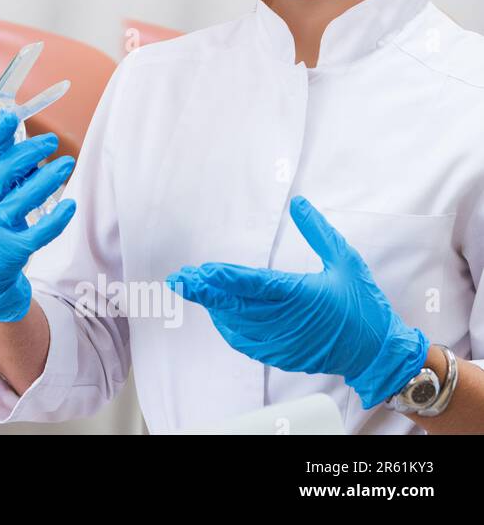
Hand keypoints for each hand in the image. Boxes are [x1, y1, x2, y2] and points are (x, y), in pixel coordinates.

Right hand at [0, 109, 76, 321]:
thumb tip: (18, 134)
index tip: (11, 116)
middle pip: (8, 170)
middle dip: (33, 151)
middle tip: (51, 141)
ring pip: (28, 196)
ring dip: (51, 176)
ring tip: (66, 164)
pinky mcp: (13, 248)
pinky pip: (42, 229)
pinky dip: (59, 216)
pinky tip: (69, 205)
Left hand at [167, 195, 427, 408]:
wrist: (377, 352)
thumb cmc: (363, 305)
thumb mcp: (346, 261)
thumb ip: (318, 231)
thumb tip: (298, 202)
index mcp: (302, 295)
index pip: (255, 284)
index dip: (225, 278)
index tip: (201, 270)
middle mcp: (287, 320)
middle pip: (236, 305)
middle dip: (206, 292)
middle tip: (181, 279)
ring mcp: (281, 342)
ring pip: (236, 324)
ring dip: (214, 307)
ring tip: (195, 289)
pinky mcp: (280, 356)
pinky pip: (245, 341)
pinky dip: (228, 326)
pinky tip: (218, 312)